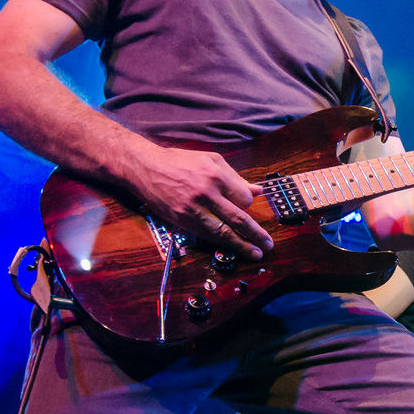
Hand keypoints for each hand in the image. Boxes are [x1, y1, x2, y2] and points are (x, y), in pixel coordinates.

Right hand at [124, 144, 273, 259]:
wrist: (145, 167)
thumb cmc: (180, 161)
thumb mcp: (211, 160)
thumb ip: (236, 177)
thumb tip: (258, 191)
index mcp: (216, 175)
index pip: (244, 199)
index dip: (249, 206)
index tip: (249, 209)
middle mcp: (206, 193)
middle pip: (239, 219)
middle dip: (256, 234)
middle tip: (268, 245)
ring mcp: (193, 209)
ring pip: (224, 232)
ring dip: (242, 245)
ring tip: (256, 253)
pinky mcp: (182, 220)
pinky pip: (206, 234)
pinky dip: (221, 242)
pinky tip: (232, 247)